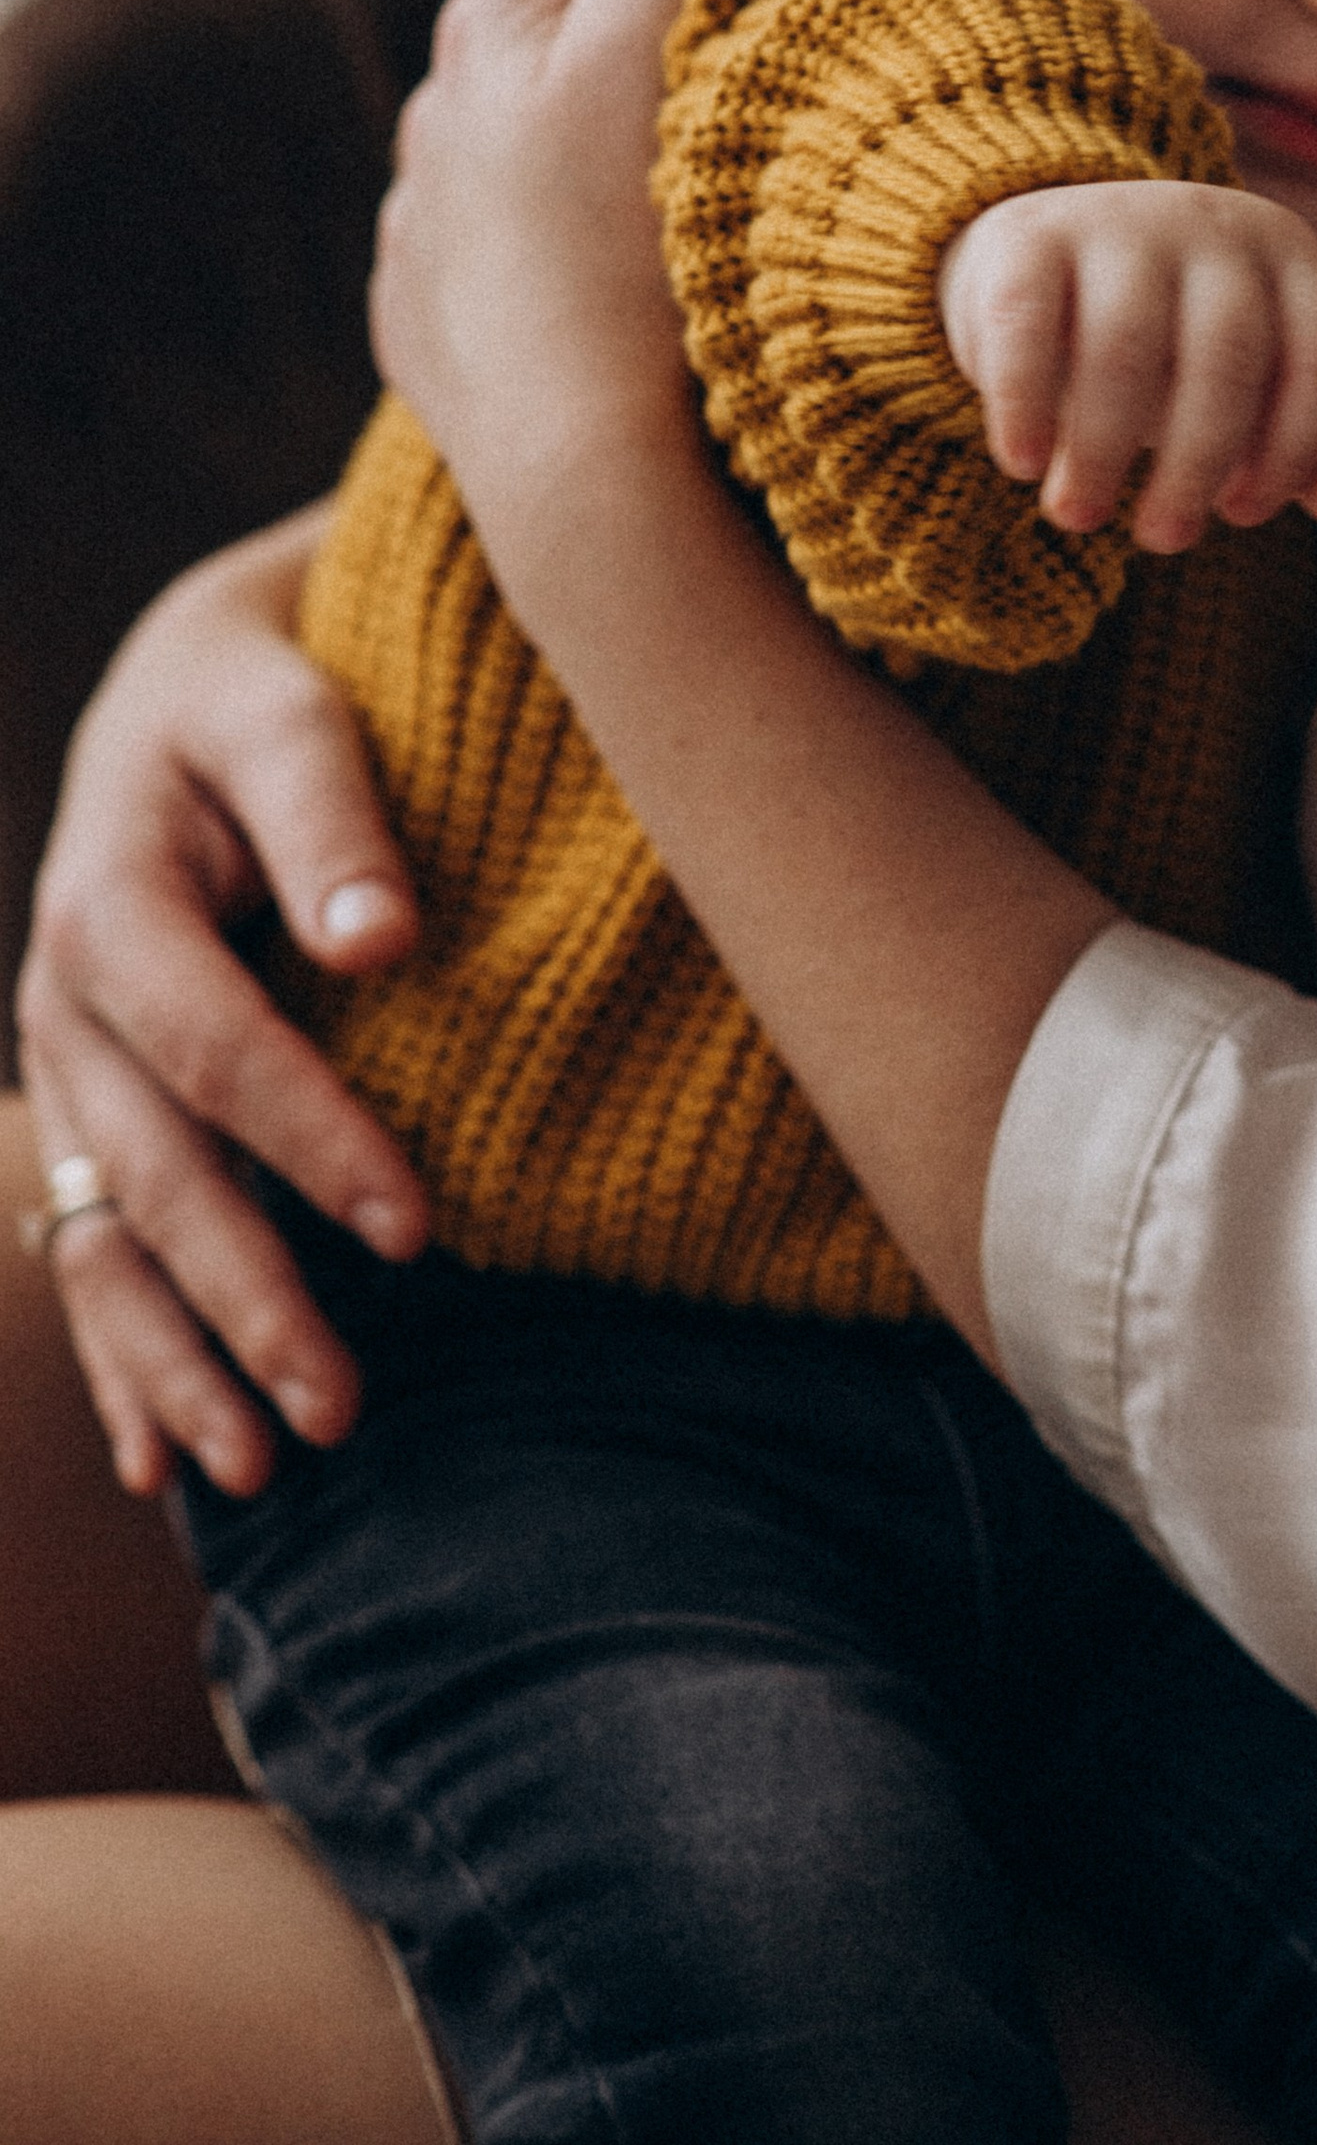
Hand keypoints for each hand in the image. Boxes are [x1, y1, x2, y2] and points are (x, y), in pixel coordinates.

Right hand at [13, 509, 432, 1499]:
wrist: (191, 681)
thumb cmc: (265, 688)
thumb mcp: (290, 713)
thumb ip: (333, 820)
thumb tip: (382, 940)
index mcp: (109, 907)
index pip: (217, 1049)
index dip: (312, 1142)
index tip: (415, 1230)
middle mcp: (65, 1005)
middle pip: (151, 1178)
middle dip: (242, 1302)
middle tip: (341, 1412)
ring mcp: (65, 1073)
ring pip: (105, 1244)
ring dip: (177, 1365)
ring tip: (267, 1470)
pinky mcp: (88, 1111)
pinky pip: (90, 1253)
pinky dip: (124, 1363)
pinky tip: (165, 1468)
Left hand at [370, 0, 738, 578]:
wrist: (574, 470)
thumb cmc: (623, 254)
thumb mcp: (643, 61)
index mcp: (489, 31)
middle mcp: (435, 118)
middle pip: (553, 13)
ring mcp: (426, 227)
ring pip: (522, 132)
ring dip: (595, 105)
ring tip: (688, 116)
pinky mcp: (432, 325)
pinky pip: (503, 239)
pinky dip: (562, 213)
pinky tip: (609, 236)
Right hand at [939, 180, 1316, 555]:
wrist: (1049, 258)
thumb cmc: (1174, 344)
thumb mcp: (1253, 388)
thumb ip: (1310, 444)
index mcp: (1290, 258)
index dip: (1294, 449)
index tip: (1244, 511)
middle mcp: (1214, 226)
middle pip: (1227, 356)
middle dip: (1197, 464)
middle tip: (1164, 539)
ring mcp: (1119, 221)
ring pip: (1125, 346)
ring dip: (1103, 450)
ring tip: (1080, 515)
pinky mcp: (1028, 235)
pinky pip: (1028, 325)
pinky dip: (1025, 406)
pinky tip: (1025, 464)